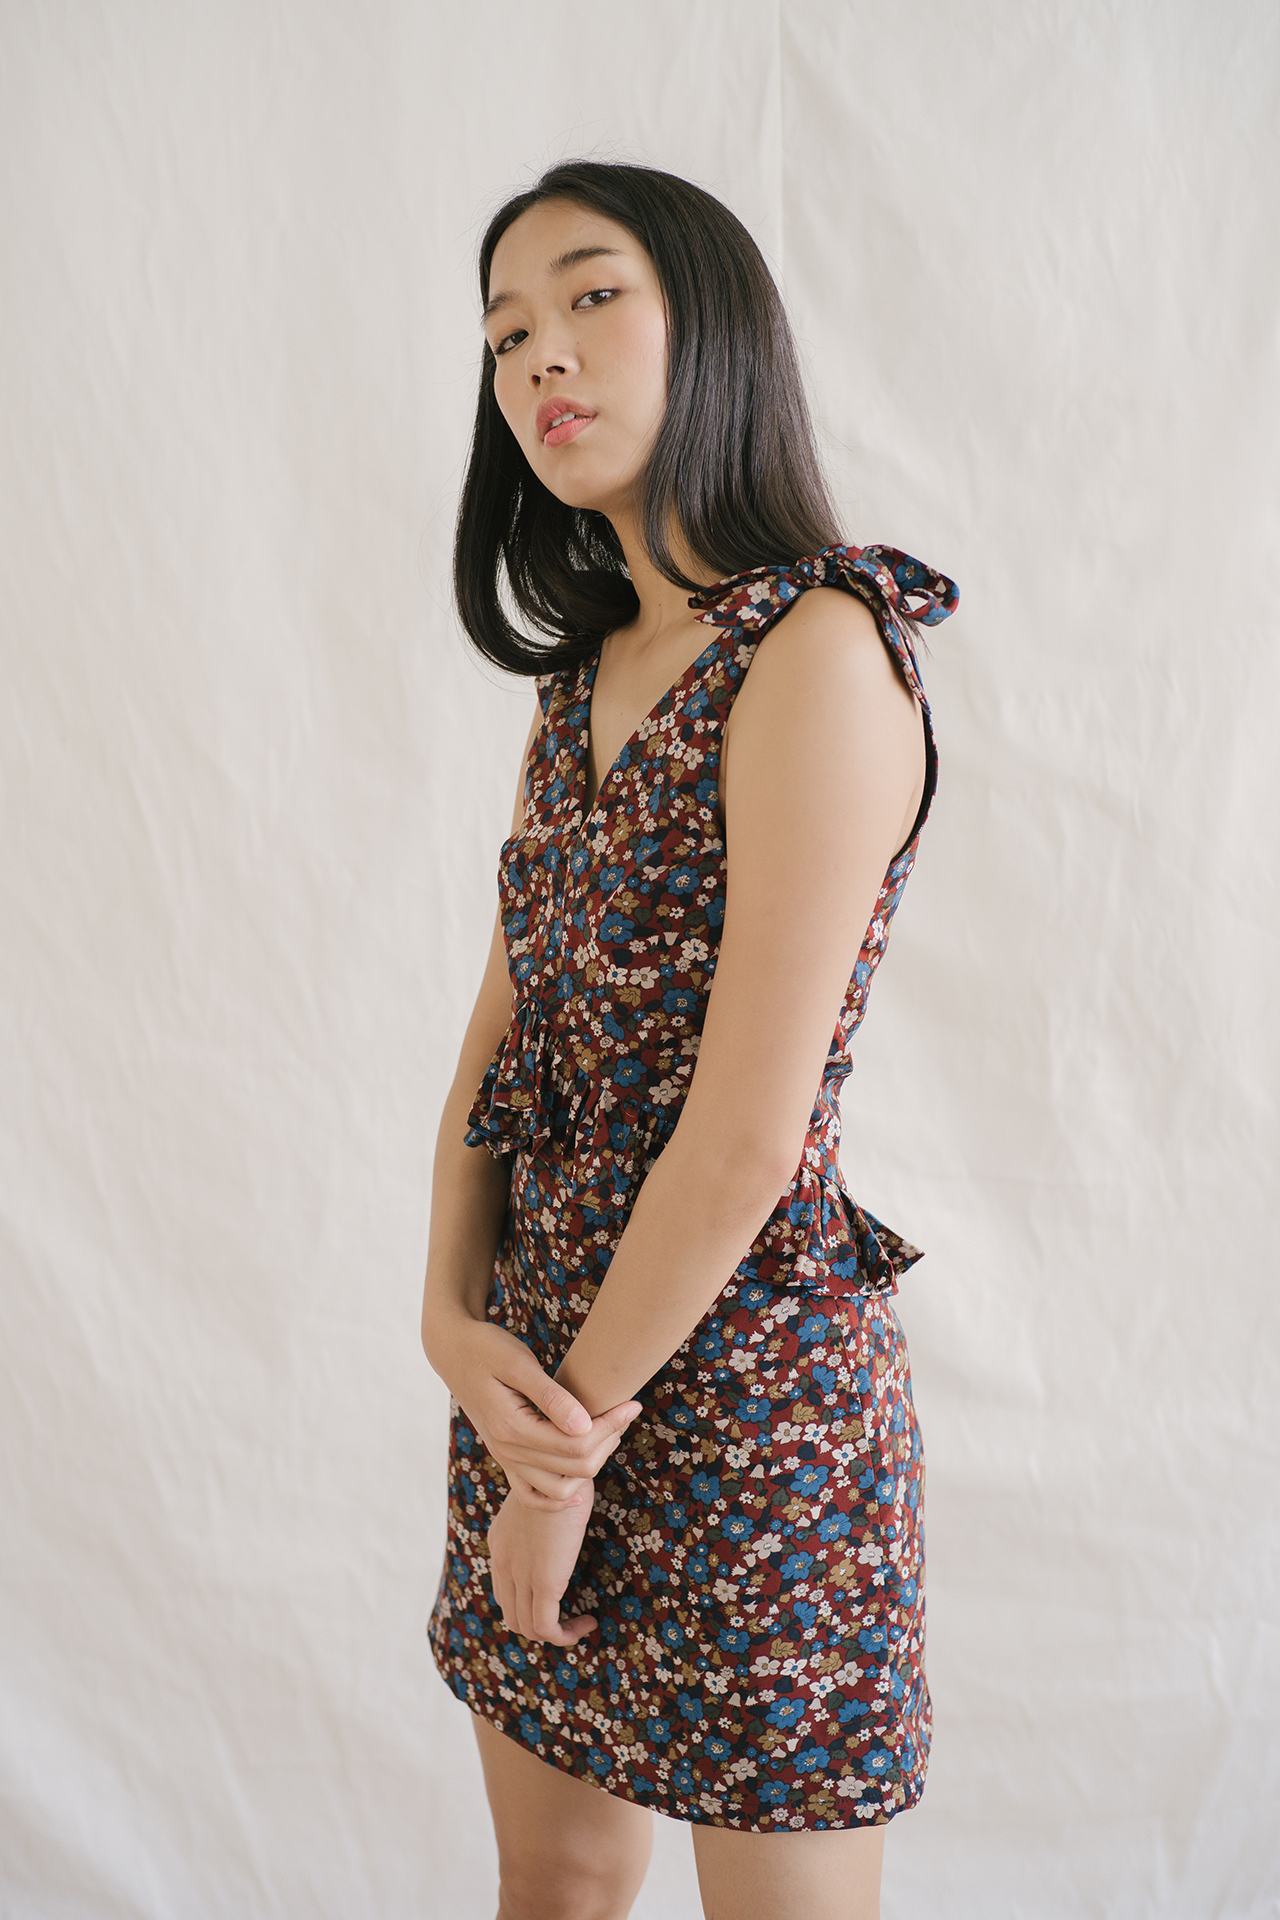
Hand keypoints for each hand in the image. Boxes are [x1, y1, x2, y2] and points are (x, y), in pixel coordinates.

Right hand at [437, 1317, 640, 1510]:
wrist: (454, 1351)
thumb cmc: (487, 1348)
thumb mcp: (517, 1363)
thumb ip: (550, 1396)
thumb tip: (585, 1425)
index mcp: (512, 1427)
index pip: (575, 1444)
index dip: (610, 1426)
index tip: (632, 1404)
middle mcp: (507, 1451)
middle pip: (574, 1468)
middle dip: (608, 1441)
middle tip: (626, 1411)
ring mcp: (506, 1458)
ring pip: (560, 1488)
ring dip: (592, 1465)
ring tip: (609, 1430)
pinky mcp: (506, 1457)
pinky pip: (534, 1494)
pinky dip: (560, 1496)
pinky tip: (581, 1480)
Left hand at [488, 1486, 597, 1644]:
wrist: (559, 1473)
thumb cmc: (559, 1478)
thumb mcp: (541, 1498)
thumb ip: (541, 1515)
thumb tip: (561, 1517)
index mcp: (500, 1543)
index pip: (504, 1590)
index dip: (527, 1603)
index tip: (557, 1597)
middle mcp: (503, 1563)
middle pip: (512, 1614)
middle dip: (540, 1624)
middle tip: (569, 1617)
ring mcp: (520, 1575)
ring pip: (528, 1627)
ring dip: (555, 1633)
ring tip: (581, 1623)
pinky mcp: (544, 1582)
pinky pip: (547, 1626)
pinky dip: (566, 1634)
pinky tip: (588, 1622)